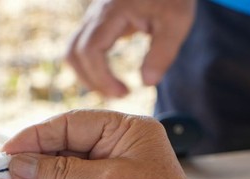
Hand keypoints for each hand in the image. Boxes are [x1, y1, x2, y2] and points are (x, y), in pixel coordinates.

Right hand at [66, 0, 194, 96]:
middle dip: (92, 80)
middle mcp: (97, 14)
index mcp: (113, 12)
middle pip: (74, 53)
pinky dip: (91, 66)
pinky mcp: (98, 23)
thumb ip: (162, 53)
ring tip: (113, 90)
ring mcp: (94, 18)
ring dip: (87, 75)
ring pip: (73, 51)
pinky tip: (111, 77)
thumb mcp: (176, 22)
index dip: (102, 77)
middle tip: (120, 95)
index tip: (125, 93)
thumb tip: (147, 83)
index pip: (90, 50)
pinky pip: (82, 47)